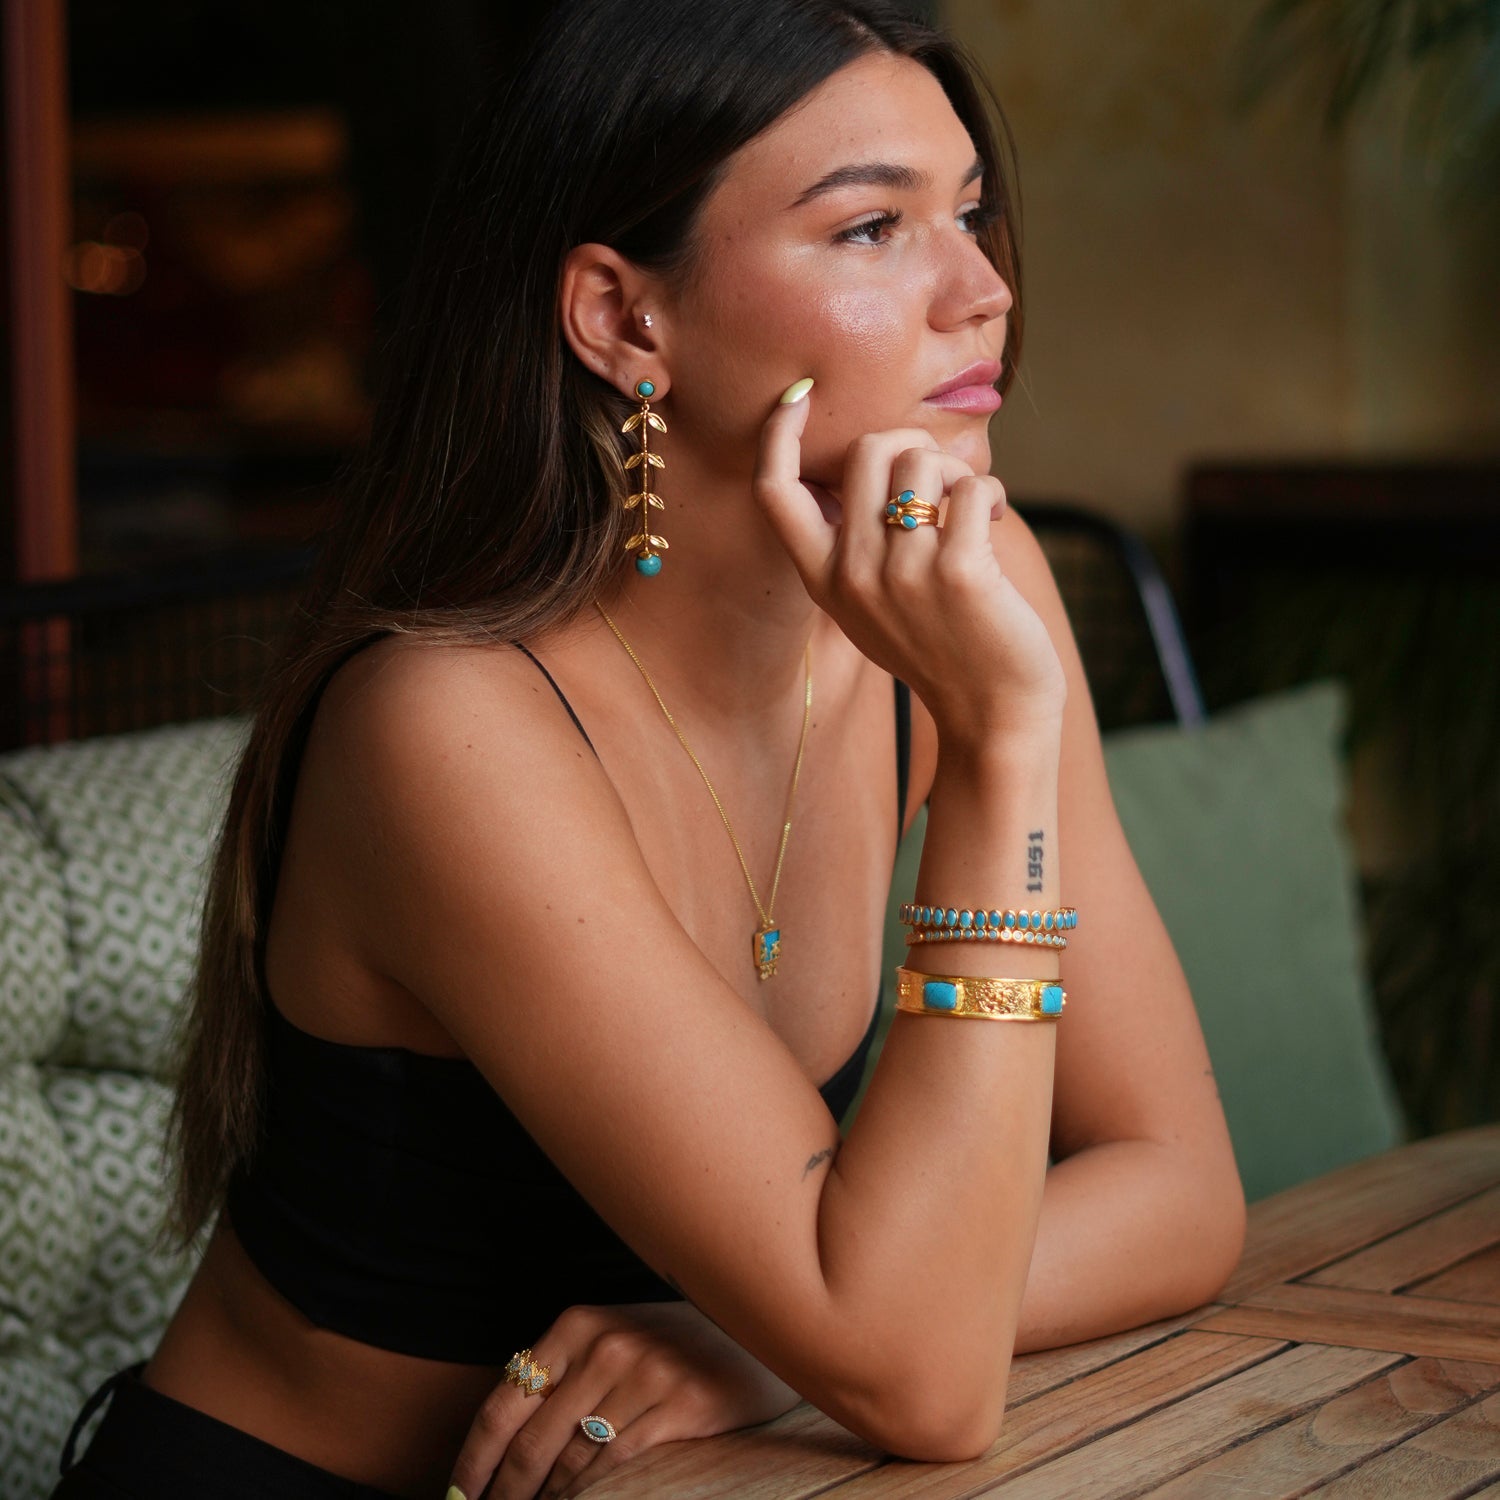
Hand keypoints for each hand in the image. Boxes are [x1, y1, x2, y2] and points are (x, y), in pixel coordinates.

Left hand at [447, 1301, 801, 1498]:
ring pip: (572, 1460)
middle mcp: (606, 1343)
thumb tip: (500, 1445)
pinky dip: (591, 1496)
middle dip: (505, 1494)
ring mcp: (645, 1373)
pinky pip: (617, 1466)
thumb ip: (562, 1376)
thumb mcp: (610, 1341)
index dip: (473, 1460)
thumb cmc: (670, 1345)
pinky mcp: (681, 1405)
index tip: (457, 1498)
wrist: (753, 1332)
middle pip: (532, 1441)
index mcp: (577, 1324)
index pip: (505, 1402)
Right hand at [753, 388, 1066, 747]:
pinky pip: (971, 486)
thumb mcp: (870, 606)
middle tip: (940, 482)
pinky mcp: (959, 573)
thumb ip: (852, 545)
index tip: (801, 396)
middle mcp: (852, 575)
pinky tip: (993, 519)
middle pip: (867, 449)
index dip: (779, 433)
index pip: (775, 491)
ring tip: (970, 510)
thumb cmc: (939, 647)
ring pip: (923, 461)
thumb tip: (868, 459)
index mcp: (822, 579)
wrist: (991, 715)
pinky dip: (987, 492)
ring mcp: (903, 575)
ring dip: (956, 472)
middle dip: (914, 446)